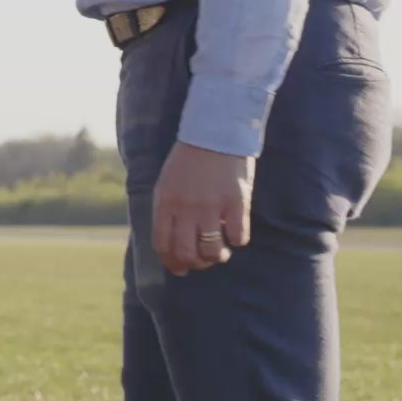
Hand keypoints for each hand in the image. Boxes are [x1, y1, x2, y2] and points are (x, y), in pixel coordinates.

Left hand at [152, 141, 254, 274]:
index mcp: (165, 203)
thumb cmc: (188, 160)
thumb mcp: (166, 184)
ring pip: (212, 250)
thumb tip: (169, 244)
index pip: (163, 245)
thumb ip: (165, 211)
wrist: (215, 131)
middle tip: (203, 260)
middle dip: (195, 264)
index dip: (172, 262)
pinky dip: (237, 240)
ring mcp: (212, 206)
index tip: (180, 268)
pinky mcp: (237, 201)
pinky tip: (236, 233)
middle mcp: (186, 208)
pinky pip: (238, 236)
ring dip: (216, 257)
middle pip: (186, 253)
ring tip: (220, 252)